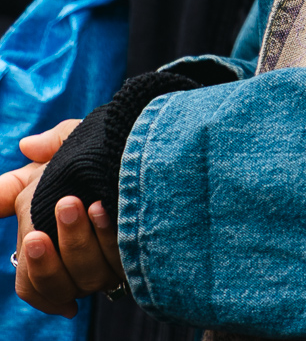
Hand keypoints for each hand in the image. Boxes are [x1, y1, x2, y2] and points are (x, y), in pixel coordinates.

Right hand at [0, 122, 123, 315]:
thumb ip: (48, 149)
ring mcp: (105, 268)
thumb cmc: (106, 152)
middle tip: (59, 213)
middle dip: (52, 256)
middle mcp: (76, 264)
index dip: (33, 269)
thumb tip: (28, 145)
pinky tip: (109, 211)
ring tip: (91, 205)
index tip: (35, 236)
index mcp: (51, 245)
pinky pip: (119, 267)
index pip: (32, 282)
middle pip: (55, 283)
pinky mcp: (132, 266)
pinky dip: (111, 240)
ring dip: (82, 242)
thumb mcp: (77, 144)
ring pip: (86, 278)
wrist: (154, 150)